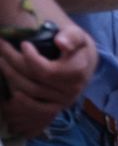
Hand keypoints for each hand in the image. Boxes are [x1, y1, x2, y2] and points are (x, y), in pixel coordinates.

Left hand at [0, 22, 96, 137]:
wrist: (81, 62)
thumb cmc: (74, 46)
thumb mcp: (77, 36)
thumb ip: (71, 37)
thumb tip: (61, 43)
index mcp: (77, 73)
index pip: (48, 71)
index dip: (31, 59)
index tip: (23, 43)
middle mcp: (71, 89)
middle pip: (35, 80)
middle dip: (13, 61)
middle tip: (1, 45)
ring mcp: (63, 100)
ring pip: (31, 91)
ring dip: (10, 75)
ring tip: (0, 60)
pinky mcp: (55, 107)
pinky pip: (36, 109)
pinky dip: (21, 102)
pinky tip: (10, 90)